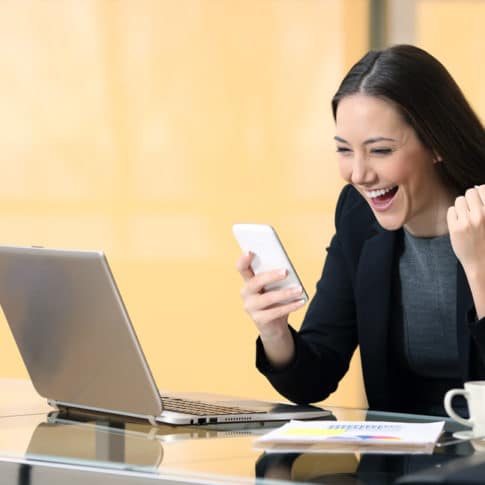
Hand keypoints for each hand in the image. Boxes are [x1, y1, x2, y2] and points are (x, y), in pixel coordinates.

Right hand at [236, 252, 304, 366]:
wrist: (275, 326)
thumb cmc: (276, 300)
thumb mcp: (276, 287)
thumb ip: (278, 277)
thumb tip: (287, 270)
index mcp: (249, 280)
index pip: (242, 268)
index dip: (243, 260)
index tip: (250, 252)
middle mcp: (246, 293)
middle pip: (255, 282)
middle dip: (271, 276)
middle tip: (286, 271)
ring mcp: (250, 307)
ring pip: (267, 298)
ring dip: (285, 293)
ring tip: (299, 289)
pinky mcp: (259, 320)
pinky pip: (275, 312)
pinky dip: (290, 306)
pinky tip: (301, 301)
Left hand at [447, 185, 484, 271]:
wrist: (481, 262)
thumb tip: (477, 187)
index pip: (483, 189)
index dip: (480, 193)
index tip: (479, 202)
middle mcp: (482, 215)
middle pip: (470, 192)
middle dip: (469, 199)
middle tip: (471, 210)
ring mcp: (468, 221)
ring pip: (459, 200)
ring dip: (461, 207)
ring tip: (465, 217)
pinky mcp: (456, 228)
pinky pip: (451, 210)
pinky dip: (454, 215)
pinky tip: (459, 224)